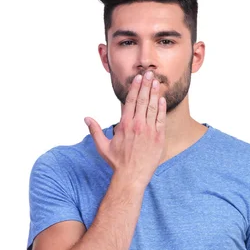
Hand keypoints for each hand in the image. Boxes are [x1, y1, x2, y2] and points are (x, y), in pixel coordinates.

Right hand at [84, 70, 166, 187]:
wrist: (131, 177)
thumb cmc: (117, 163)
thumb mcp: (103, 146)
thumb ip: (95, 130)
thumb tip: (87, 119)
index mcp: (124, 125)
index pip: (130, 101)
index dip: (135, 88)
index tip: (138, 78)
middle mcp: (137, 125)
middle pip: (142, 100)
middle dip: (146, 85)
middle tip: (150, 73)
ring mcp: (149, 131)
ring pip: (153, 107)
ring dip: (155, 93)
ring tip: (157, 82)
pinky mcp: (158, 138)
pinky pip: (161, 119)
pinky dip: (161, 108)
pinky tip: (162, 99)